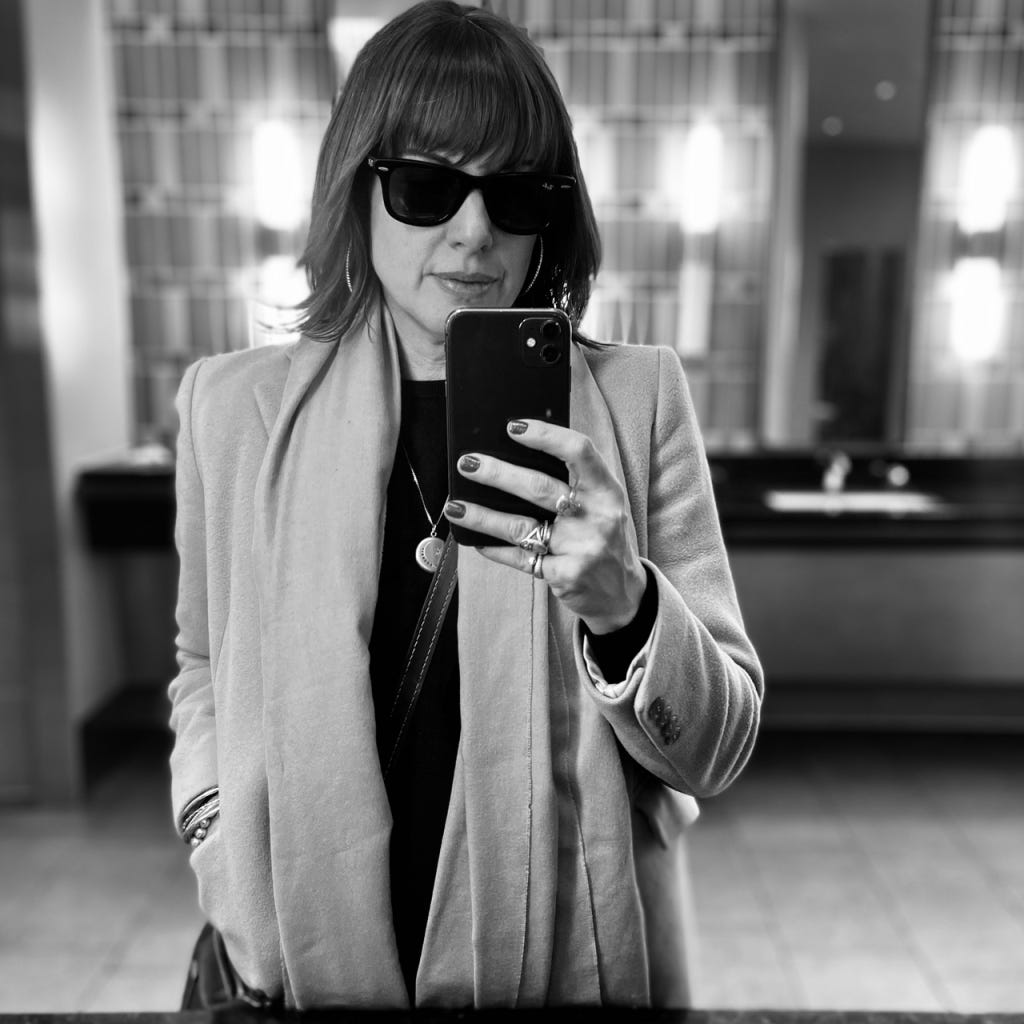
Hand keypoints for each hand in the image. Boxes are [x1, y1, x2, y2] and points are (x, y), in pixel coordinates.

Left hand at [443, 419, 645, 633]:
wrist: (622, 594)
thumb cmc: (603, 539)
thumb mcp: (602, 506)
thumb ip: (574, 483)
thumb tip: (517, 455)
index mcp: (607, 491)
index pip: (579, 452)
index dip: (545, 436)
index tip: (513, 427)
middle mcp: (597, 517)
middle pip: (540, 488)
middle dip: (498, 474)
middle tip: (468, 463)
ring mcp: (581, 548)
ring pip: (522, 526)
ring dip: (483, 515)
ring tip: (456, 506)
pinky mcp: (565, 575)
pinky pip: (520, 558)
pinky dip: (495, 549)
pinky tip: (475, 539)